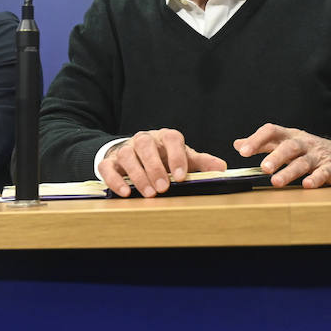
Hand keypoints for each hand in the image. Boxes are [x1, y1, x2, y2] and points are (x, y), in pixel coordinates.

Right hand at [99, 129, 226, 197]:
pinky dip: (115, 179)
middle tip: (163, 188)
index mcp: (165, 137)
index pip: (172, 139)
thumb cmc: (165, 157)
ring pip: (127, 156)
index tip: (182, 176)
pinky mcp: (110, 161)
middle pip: (146, 146)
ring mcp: (126, 149)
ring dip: (138, 175)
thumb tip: (222, 168)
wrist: (138, 154)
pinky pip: (108, 167)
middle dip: (155, 168)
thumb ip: (202, 162)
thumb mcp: (184, 158)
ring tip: (148, 193)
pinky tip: (125, 193)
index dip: (177, 156)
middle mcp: (144, 140)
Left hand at [233, 124, 330, 188]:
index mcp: (290, 136)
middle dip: (275, 156)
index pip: (272, 131)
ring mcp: (318, 156)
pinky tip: (307, 185)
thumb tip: (238, 144)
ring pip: (303, 162)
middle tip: (263, 168)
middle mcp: (304, 144)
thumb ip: (263, 144)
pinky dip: (315, 179)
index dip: (257, 140)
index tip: (242, 151)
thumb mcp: (287, 142)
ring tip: (276, 182)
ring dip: (289, 172)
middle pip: (289, 147)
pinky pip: (323, 173)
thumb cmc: (310, 150)